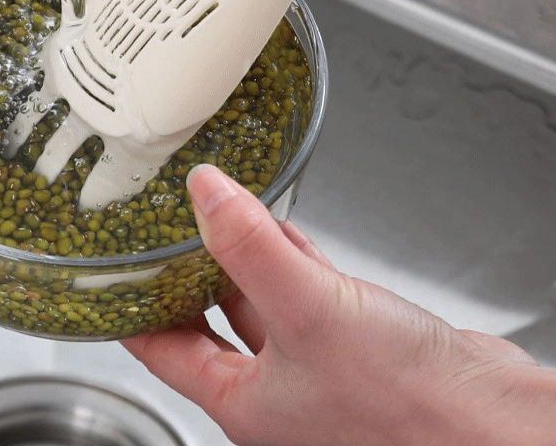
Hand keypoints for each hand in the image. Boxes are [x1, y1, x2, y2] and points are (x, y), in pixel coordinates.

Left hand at [123, 165, 555, 445]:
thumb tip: (204, 193)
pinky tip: (283, 231)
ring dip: (243, 257)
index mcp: (244, 404)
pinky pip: (306, 293)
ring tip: (220, 214)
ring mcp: (316, 366)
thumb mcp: (309, 311)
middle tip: (166, 227)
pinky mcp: (355, 343)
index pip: (164, 350)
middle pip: (210, 321)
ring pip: (260, 301)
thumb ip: (249, 247)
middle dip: (189, 272)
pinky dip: (290, 259)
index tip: (111, 273)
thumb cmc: (412, 413)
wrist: (503, 429)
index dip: (132, 309)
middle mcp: (276, 390)